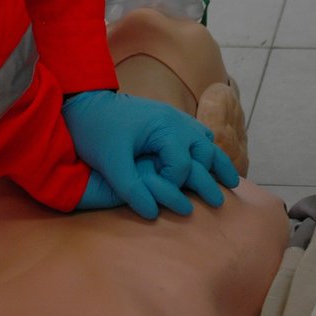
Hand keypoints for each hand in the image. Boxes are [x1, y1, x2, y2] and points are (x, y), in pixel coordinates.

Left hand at [63, 90, 238, 218]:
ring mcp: (173, 117)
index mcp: (164, 128)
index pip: (183, 164)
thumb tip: (153, 213)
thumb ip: (132, 188)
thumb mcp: (111, 163)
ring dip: (215, 161)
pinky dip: (204, 149)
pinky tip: (204, 163)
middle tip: (222, 201)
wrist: (85, 102)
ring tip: (230, 182)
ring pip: (205, 141)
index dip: (175, 184)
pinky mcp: (166, 118)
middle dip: (215, 175)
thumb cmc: (97, 132)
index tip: (162, 196)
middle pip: (206, 150)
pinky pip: (194, 133)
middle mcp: (175, 120)